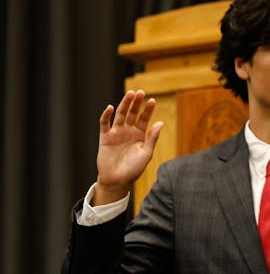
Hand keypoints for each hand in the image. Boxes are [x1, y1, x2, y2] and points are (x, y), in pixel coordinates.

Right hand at [93, 90, 163, 204]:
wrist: (118, 180)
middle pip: (132, 113)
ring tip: (130, 94)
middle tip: (140, 92)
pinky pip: (104, 124)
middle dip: (136, 103)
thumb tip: (160, 123)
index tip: (153, 101)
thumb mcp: (146, 153)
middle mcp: (128, 132)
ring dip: (124, 104)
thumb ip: (152, 138)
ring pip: (120, 115)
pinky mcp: (105, 137)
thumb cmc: (133, 169)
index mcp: (139, 135)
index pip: (144, 119)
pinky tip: (111, 107)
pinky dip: (106, 115)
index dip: (148, 110)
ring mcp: (116, 133)